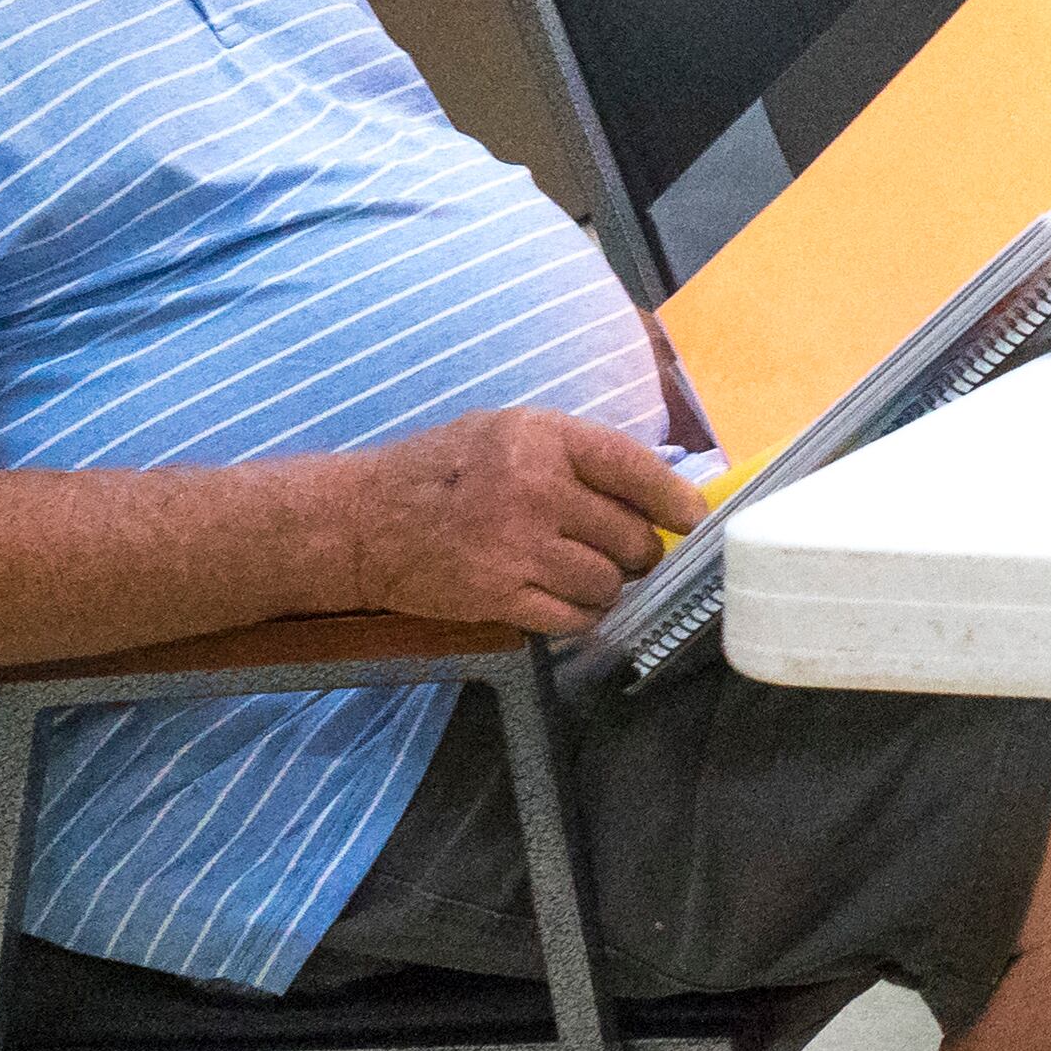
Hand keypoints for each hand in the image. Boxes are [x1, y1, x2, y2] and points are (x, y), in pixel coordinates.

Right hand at [333, 408, 701, 639]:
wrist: (360, 521)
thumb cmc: (439, 471)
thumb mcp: (507, 433)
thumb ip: (573, 454)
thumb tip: (652, 485)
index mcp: (542, 438)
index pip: (635, 469)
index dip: (674, 499)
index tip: (690, 518)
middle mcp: (535, 489)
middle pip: (631, 536)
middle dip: (639, 552)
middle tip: (627, 554)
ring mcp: (517, 546)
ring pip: (608, 582)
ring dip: (608, 587)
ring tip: (589, 577)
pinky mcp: (498, 596)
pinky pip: (573, 617)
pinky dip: (581, 615)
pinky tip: (565, 601)